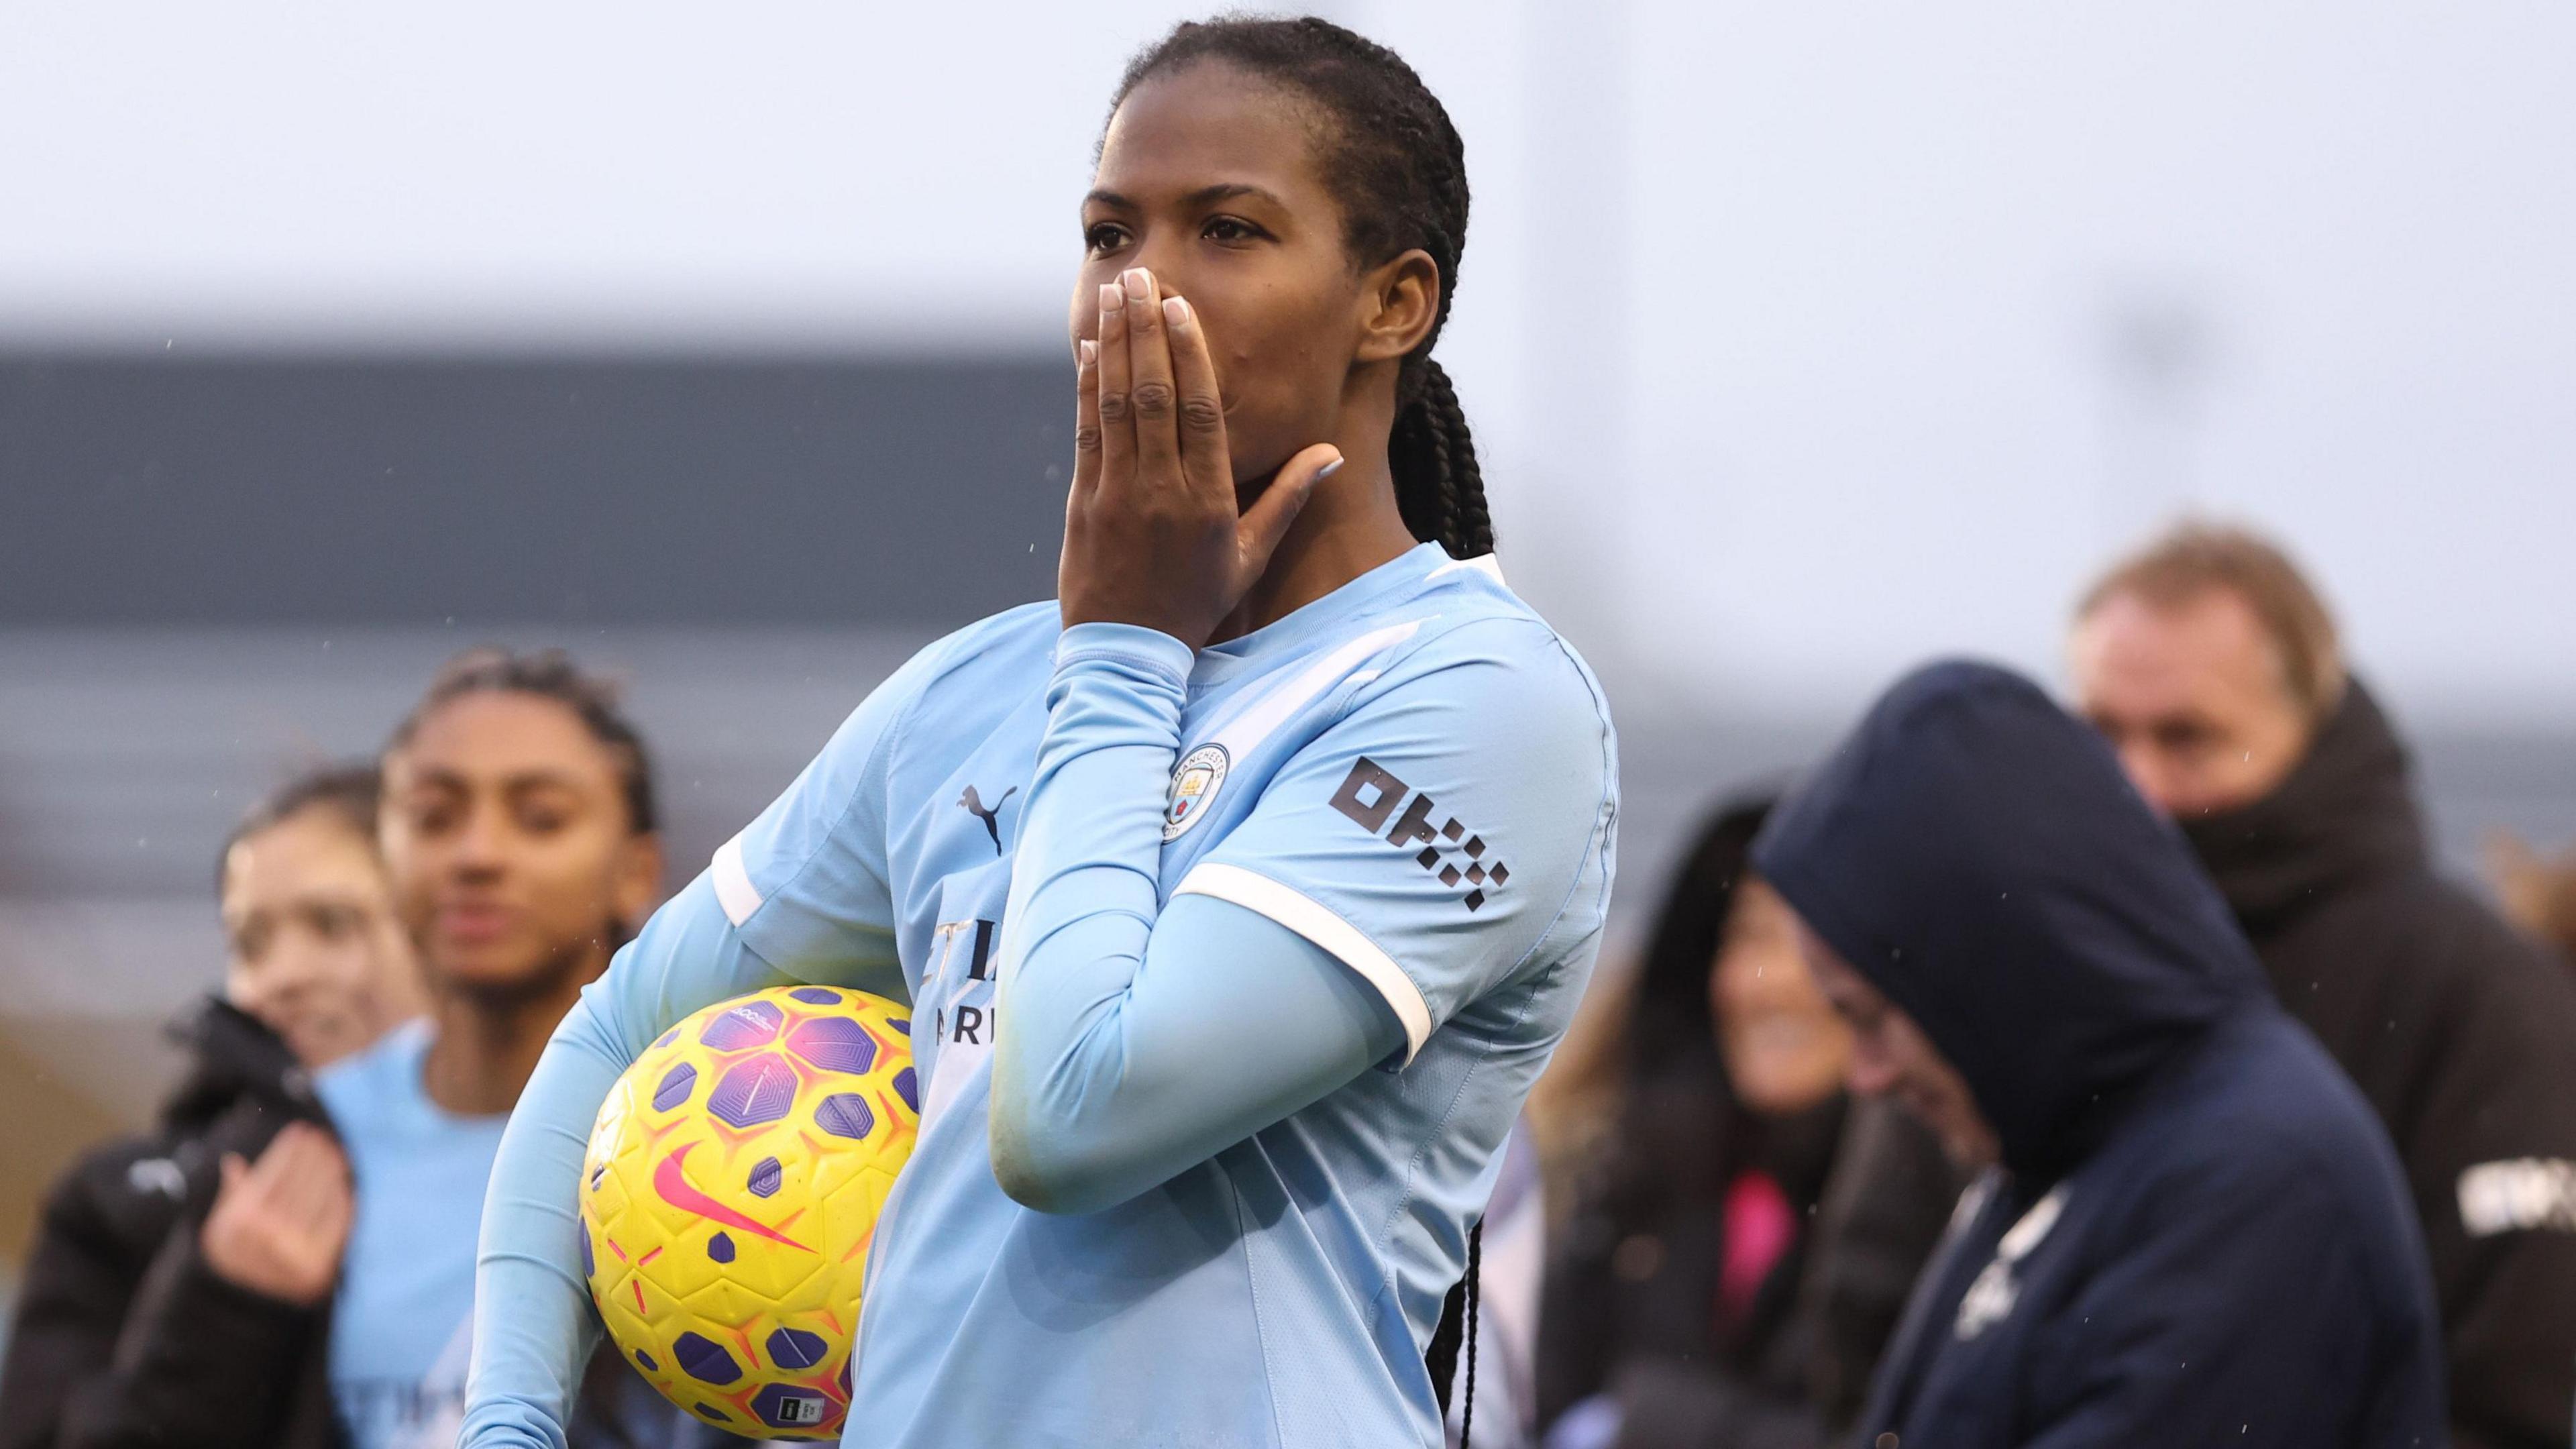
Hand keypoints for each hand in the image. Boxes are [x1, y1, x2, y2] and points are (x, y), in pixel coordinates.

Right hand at [200, 1122, 353, 1305]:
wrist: (244, 1307)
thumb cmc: (234, 1257)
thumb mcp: (221, 1227)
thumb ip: (232, 1195)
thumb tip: (233, 1161)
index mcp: (241, 1219)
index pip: (273, 1173)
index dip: (289, 1150)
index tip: (301, 1131)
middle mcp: (267, 1233)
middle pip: (299, 1182)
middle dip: (314, 1156)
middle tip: (325, 1138)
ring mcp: (294, 1249)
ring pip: (320, 1198)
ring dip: (331, 1173)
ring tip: (338, 1155)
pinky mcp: (318, 1263)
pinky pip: (335, 1223)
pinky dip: (342, 1200)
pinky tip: (345, 1185)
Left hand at [1061, 266, 1342, 647]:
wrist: (1127, 652)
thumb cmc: (1195, 603)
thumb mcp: (1250, 557)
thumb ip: (1288, 499)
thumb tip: (1330, 453)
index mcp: (1209, 501)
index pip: (1200, 412)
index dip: (1190, 354)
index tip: (1181, 307)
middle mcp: (1162, 491)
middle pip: (1155, 395)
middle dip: (1148, 330)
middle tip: (1144, 278)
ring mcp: (1118, 495)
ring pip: (1117, 406)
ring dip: (1115, 345)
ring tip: (1117, 295)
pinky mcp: (1084, 503)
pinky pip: (1086, 433)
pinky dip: (1086, 387)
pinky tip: (1089, 348)